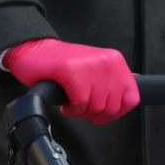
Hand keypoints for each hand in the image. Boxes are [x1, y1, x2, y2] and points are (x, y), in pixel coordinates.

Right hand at [5, 38, 138, 124]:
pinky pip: (80, 104)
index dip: (116, 112)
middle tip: (82, 106)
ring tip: (72, 102)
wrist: (31, 51)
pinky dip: (72, 109)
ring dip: (81, 112)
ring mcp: (89, 66)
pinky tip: (65, 102)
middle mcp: (105, 62)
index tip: (102, 113)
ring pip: (97, 107)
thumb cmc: (60, 63)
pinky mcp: (71, 71)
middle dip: (95, 113)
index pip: (131, 98)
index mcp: (114, 61)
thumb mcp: (94, 68)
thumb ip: (113, 79)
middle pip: (112, 107)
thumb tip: (134, 90)